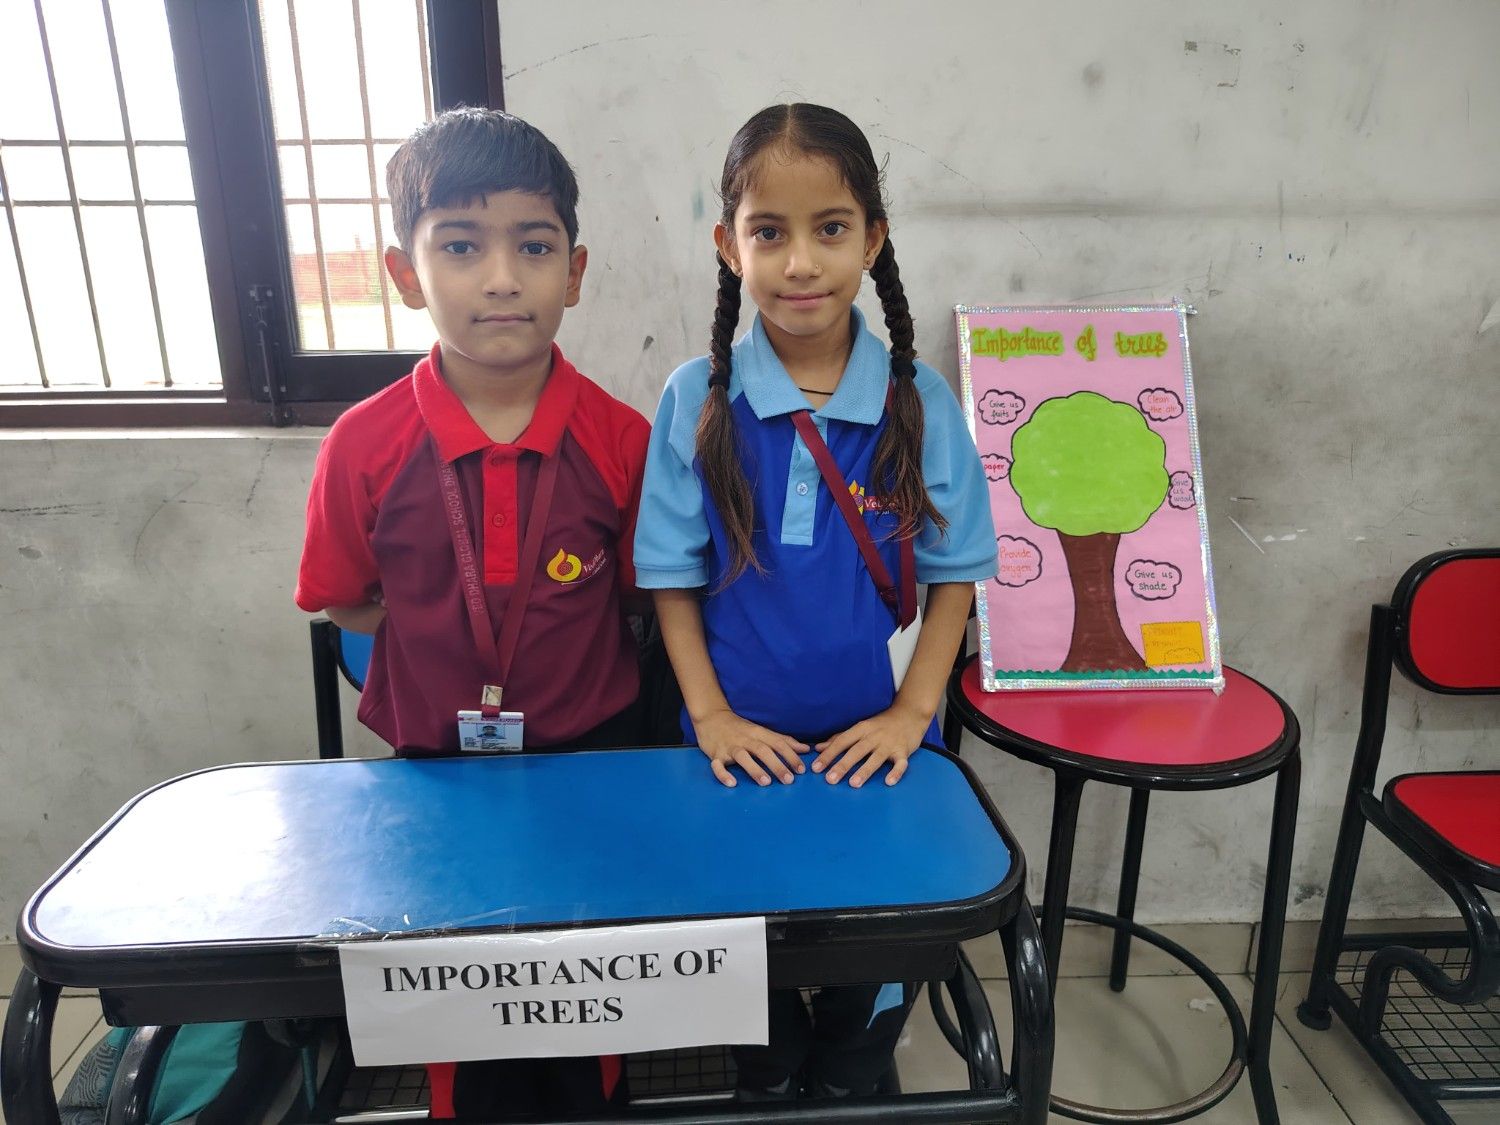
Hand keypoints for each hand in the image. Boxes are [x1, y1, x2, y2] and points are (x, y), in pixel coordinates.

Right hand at [694, 709, 807, 787]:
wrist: (711, 717)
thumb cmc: (740, 727)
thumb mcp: (762, 731)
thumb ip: (783, 740)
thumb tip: (806, 749)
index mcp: (758, 733)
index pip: (777, 743)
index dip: (790, 756)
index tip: (801, 770)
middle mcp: (745, 739)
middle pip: (763, 751)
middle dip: (777, 765)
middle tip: (789, 780)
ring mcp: (729, 747)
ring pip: (742, 757)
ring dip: (754, 769)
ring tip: (766, 782)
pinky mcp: (715, 755)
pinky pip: (717, 766)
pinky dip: (723, 774)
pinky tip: (732, 783)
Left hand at [812, 702, 928, 786]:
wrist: (910, 714)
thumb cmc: (881, 724)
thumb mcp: (860, 727)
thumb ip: (840, 738)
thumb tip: (819, 748)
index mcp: (861, 728)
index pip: (842, 741)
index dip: (828, 754)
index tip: (815, 768)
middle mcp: (874, 736)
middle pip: (856, 751)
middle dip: (842, 765)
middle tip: (829, 779)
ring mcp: (889, 743)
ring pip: (876, 758)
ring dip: (865, 770)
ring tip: (853, 784)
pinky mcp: (904, 751)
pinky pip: (901, 763)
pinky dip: (896, 772)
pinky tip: (889, 782)